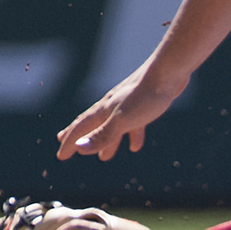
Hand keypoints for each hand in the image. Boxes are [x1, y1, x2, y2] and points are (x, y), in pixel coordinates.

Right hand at [55, 65, 185, 161]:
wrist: (169, 72)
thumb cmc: (145, 96)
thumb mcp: (122, 120)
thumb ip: (102, 135)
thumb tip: (80, 147)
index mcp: (104, 110)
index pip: (80, 128)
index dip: (70, 143)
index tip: (62, 156)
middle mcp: (111, 106)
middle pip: (90, 124)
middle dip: (78, 136)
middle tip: (65, 143)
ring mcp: (127, 105)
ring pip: (111, 126)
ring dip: (106, 141)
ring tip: (104, 157)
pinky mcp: (143, 104)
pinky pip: (133, 124)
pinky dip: (131, 136)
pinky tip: (135, 146)